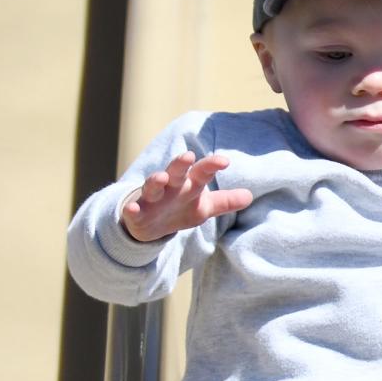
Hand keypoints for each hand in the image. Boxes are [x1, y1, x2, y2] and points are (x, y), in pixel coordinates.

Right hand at [121, 151, 252, 241]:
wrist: (150, 225)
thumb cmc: (180, 209)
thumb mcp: (204, 207)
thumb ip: (225, 201)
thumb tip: (250, 196)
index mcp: (189, 184)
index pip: (201, 172)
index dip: (211, 166)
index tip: (224, 161)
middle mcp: (170, 187)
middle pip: (175, 172)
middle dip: (180, 164)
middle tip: (188, 155)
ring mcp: (151, 198)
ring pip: (152, 186)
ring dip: (155, 180)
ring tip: (161, 177)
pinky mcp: (136, 212)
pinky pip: (132, 210)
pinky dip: (132, 209)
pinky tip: (132, 209)